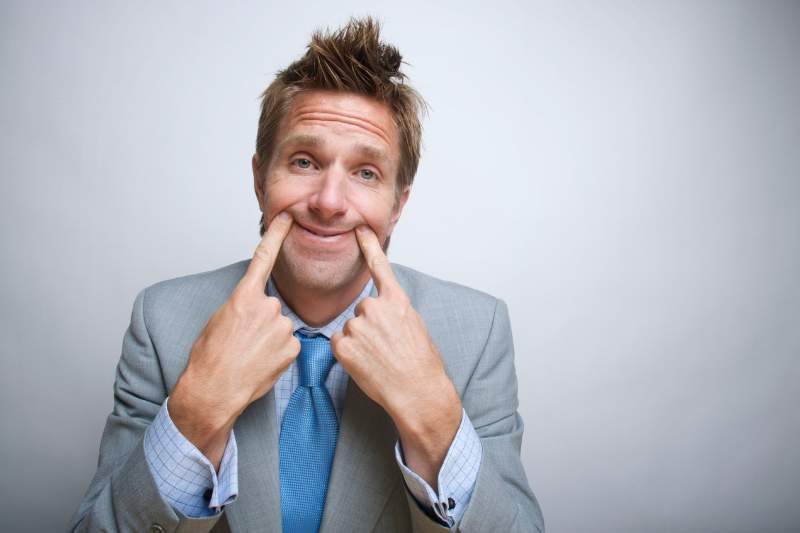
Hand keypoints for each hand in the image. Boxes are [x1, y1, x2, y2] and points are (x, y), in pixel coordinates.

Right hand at [169, 212, 299, 468]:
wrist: (213, 391)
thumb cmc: (208, 358)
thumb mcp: (218, 321)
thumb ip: (241, 306)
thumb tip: (254, 306)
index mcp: (243, 296)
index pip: (264, 257)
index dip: (277, 235)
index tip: (289, 217)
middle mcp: (266, 307)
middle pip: (271, 307)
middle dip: (260, 322)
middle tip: (242, 342)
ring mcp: (282, 327)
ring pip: (279, 327)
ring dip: (268, 339)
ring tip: (249, 355)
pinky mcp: (292, 347)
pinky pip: (287, 345)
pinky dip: (276, 354)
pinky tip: (260, 364)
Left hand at [331, 225, 462, 487]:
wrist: (417, 391)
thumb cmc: (421, 364)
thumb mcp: (414, 326)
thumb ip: (395, 310)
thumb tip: (381, 308)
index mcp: (397, 300)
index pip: (379, 266)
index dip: (368, 245)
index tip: (359, 229)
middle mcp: (375, 308)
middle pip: (362, 309)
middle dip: (369, 326)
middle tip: (386, 347)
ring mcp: (358, 325)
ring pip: (350, 328)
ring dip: (359, 342)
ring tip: (379, 358)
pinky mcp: (343, 345)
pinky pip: (340, 343)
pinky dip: (349, 355)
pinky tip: (366, 364)